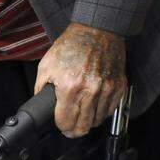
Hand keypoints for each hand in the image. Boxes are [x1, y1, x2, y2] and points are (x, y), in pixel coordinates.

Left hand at [35, 23, 126, 137]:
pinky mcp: (118, 85)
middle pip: (83, 126)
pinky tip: (95, 106)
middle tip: (71, 128)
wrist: (97, 29)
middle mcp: (90, 90)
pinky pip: (111, 109)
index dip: (61, 126)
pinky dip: (103, 112)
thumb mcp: (47, 64)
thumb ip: (40, 88)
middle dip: (74, 130)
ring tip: (83, 115)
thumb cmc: (73, 44)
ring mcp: (107, 88)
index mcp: (70, 86)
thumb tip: (42, 105)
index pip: (66, 122)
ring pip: (98, 120)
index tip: (61, 125)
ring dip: (89, 121)